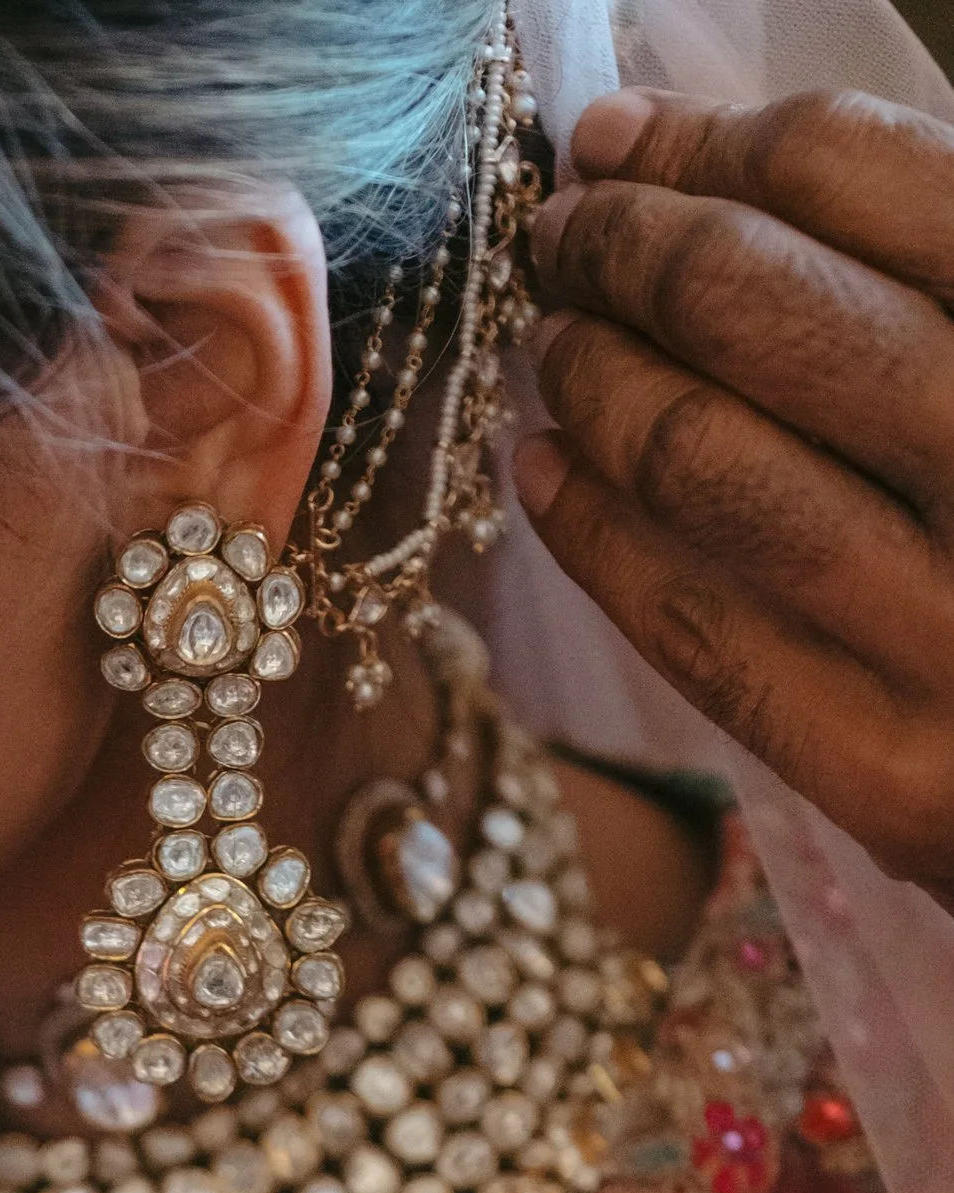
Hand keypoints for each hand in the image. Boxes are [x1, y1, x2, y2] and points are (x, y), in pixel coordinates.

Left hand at [517, 88, 953, 907]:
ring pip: (700, 461)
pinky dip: (595, 537)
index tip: (616, 142)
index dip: (706, 148)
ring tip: (557, 347)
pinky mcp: (896, 778)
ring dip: (595, 385)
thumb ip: (928, 283)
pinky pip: (698, 632)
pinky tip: (549, 471)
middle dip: (621, 251)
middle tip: (560, 240)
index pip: (858, 171)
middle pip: (753, 302)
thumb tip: (714, 184)